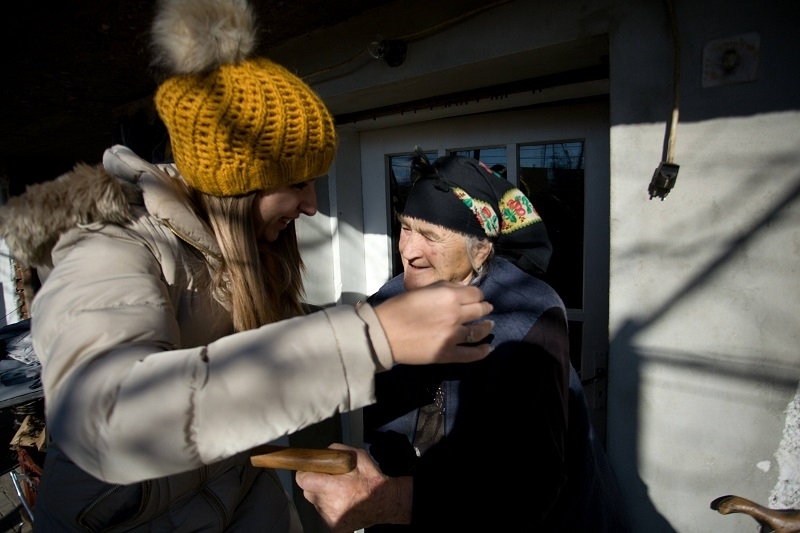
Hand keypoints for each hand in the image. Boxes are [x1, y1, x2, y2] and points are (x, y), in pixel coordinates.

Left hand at [296, 444, 411, 531]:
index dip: (305, 473)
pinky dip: (329, 507)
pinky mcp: (334, 527)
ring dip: (322, 496)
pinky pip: (323, 513)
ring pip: (316, 503)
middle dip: (315, 484)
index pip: (304, 480)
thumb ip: (336, 451)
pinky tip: (342, 502)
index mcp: (335, 487)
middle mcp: (330, 505)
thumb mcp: (358, 456)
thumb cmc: (371, 479)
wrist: (386, 503)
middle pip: (308, 492)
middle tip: (329, 480)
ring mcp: (331, 518)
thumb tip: (319, 454)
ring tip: (339, 492)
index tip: (310, 470)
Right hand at [374, 281, 493, 364]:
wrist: (384, 333)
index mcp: (449, 296)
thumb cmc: (399, 308)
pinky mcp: (448, 354)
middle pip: (480, 310)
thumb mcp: (422, 290)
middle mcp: (455, 315)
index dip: (477, 295)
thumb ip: (445, 288)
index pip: (476, 294)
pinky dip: (482, 351)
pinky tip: (487, 348)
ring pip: (479, 331)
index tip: (475, 298)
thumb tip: (463, 289)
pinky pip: (471, 354)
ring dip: (486, 327)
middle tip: (486, 309)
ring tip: (489, 325)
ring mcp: (453, 336)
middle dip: (484, 308)